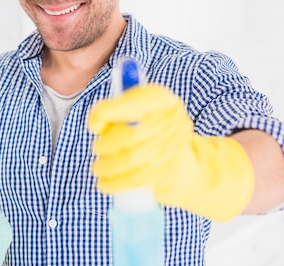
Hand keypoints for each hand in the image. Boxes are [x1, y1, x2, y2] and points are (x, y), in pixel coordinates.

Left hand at [87, 84, 254, 221]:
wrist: (190, 168)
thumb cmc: (154, 136)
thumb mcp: (143, 113)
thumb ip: (119, 111)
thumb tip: (96, 122)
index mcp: (162, 100)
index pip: (133, 102)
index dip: (107, 112)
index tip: (94, 124)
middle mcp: (172, 122)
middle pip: (129, 134)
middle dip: (105, 144)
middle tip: (97, 148)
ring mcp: (172, 150)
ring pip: (129, 159)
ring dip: (105, 166)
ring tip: (98, 167)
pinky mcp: (168, 174)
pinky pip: (134, 179)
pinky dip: (113, 183)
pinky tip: (104, 183)